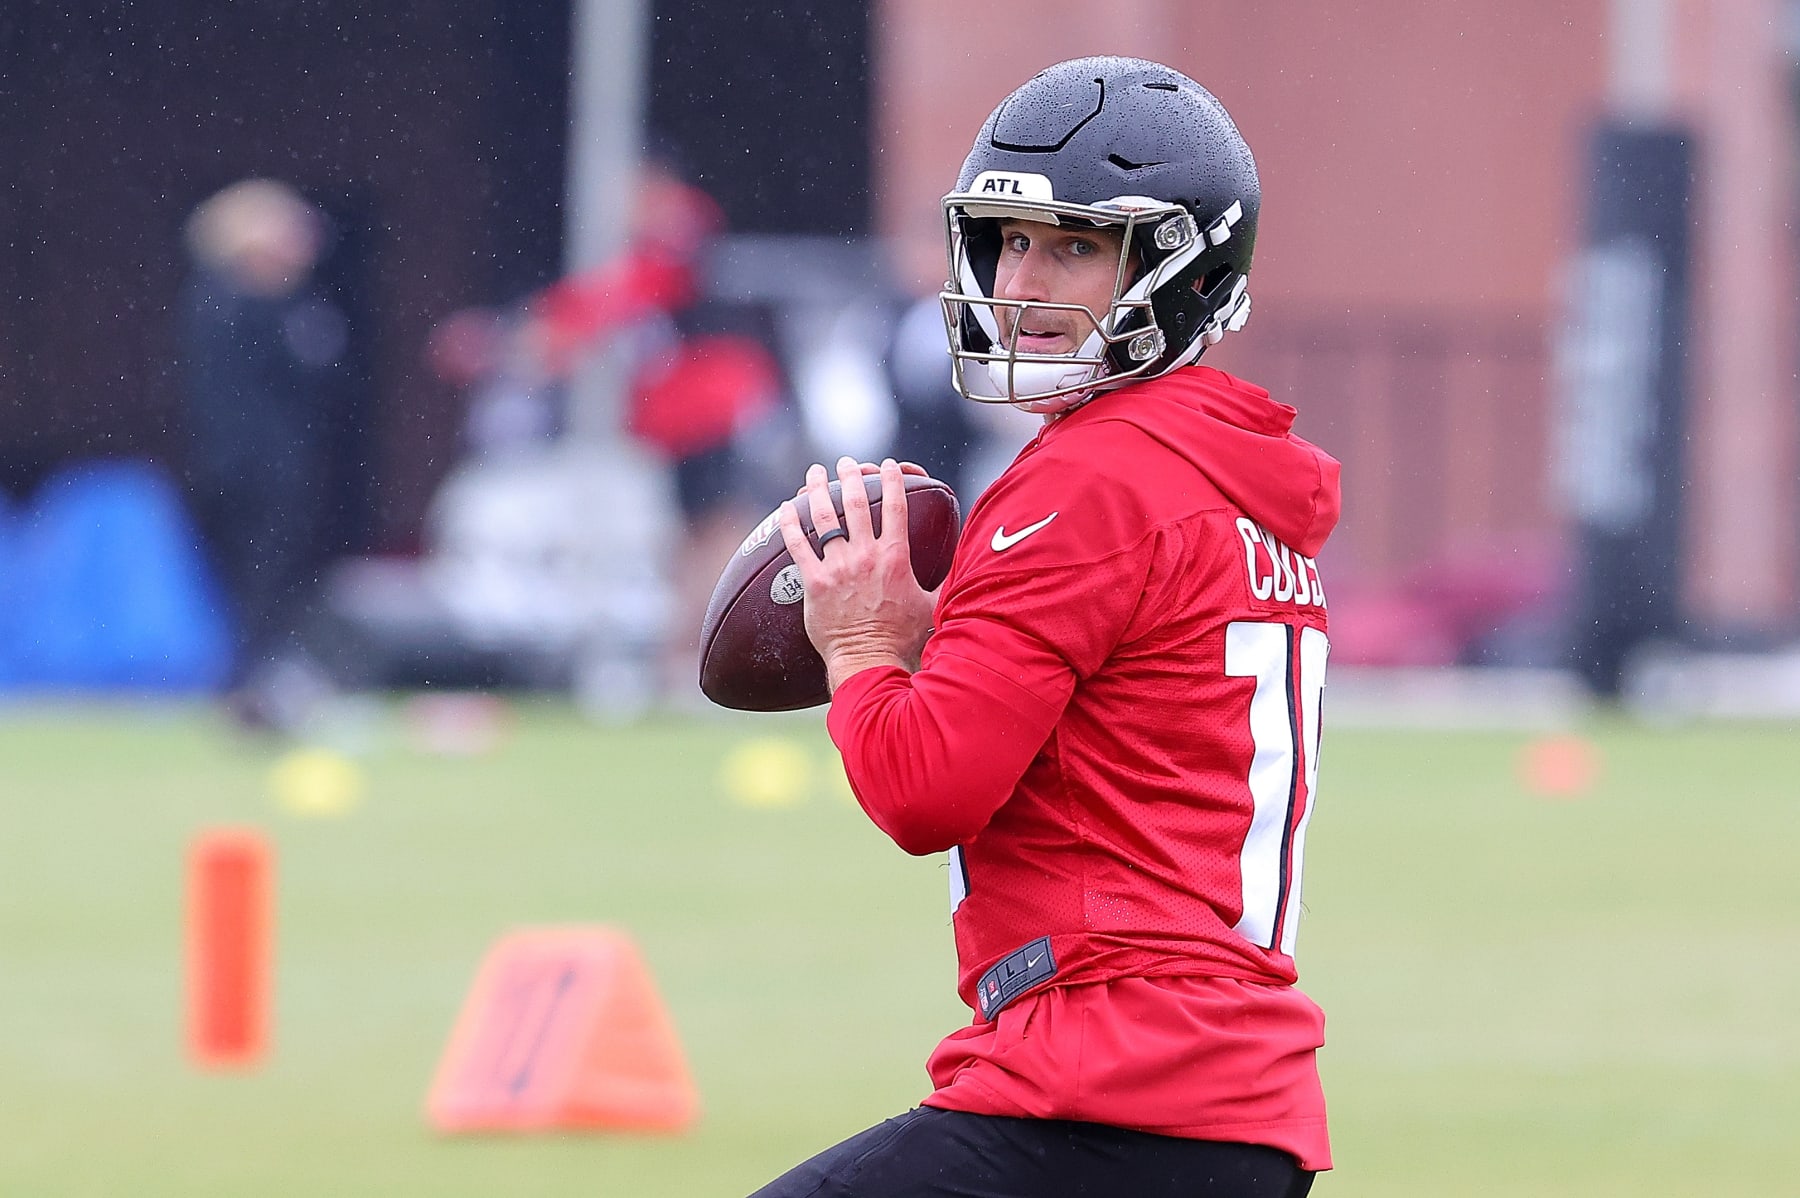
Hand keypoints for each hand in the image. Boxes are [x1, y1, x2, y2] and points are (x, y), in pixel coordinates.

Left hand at [776, 457, 937, 691]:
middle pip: (858, 503)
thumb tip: (967, 571)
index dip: (893, 480)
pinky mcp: (814, 582)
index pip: (896, 506)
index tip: (889, 465)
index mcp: (894, 557)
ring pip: (826, 517)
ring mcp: (838, 566)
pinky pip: (797, 544)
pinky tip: (787, 508)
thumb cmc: (901, 638)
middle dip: (852, 476)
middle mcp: (865, 555)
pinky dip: (791, 523)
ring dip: (819, 489)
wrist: (869, 660)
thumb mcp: (931, 605)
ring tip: (815, 473)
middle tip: (847, 463)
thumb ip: (945, 582)